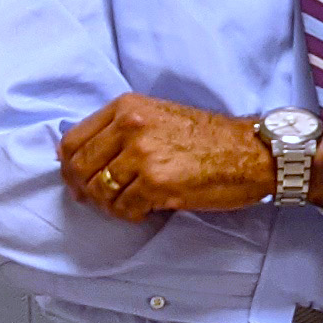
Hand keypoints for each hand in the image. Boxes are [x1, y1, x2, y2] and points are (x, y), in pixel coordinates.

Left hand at [61, 95, 275, 220]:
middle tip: (100, 201)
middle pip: (79, 167)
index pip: (72, 140)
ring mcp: (144, 154)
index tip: (77, 182)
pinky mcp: (158, 182)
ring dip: (110, 205)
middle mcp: (131, 126)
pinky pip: (124, 208)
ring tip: (130, 205)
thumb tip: (81, 162)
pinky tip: (148, 210)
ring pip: (99, 191)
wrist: (252, 152)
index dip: (69, 168)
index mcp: (127, 107)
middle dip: (84, 191)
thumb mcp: (158, 117)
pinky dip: (131, 215)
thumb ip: (120, 131)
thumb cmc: (210, 138)